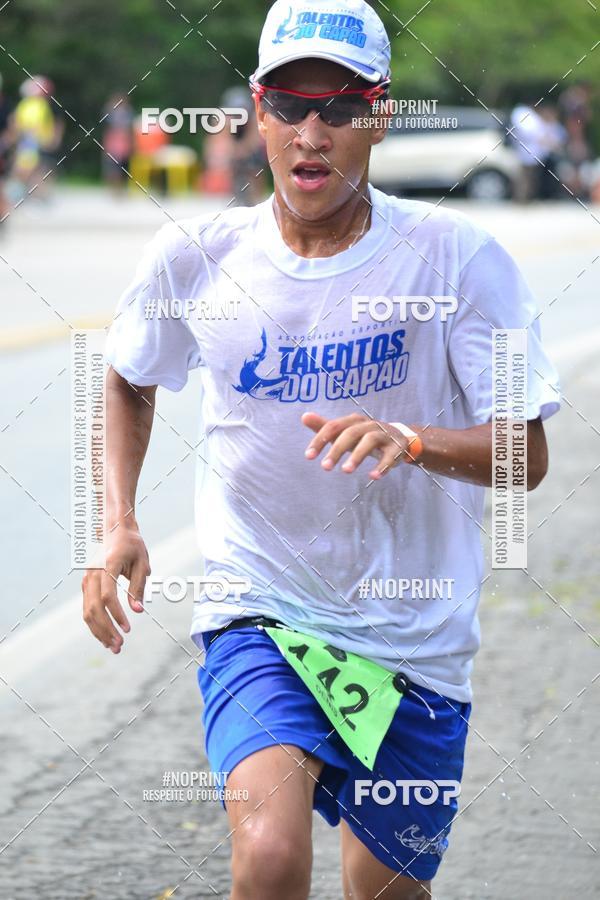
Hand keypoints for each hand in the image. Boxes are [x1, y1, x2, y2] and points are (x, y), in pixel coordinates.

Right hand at [81, 523, 149, 653]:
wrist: (113, 527)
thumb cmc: (131, 544)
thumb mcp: (142, 562)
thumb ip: (139, 586)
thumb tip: (138, 610)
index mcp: (107, 566)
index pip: (108, 596)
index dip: (117, 615)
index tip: (128, 628)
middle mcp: (92, 574)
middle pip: (94, 608)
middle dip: (107, 629)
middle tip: (120, 646)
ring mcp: (87, 580)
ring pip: (87, 611)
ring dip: (99, 631)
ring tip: (114, 646)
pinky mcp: (87, 584)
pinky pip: (87, 607)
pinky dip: (95, 623)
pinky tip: (106, 635)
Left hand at [302, 412, 412, 479]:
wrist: (398, 438)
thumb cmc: (364, 436)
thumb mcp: (345, 432)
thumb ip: (325, 427)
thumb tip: (304, 416)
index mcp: (354, 420)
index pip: (334, 426)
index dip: (320, 440)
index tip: (309, 456)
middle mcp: (369, 424)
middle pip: (351, 433)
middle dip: (337, 450)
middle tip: (325, 467)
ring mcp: (384, 434)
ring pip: (369, 441)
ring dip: (357, 456)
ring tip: (345, 471)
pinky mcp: (397, 447)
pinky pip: (390, 455)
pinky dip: (382, 465)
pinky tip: (373, 476)